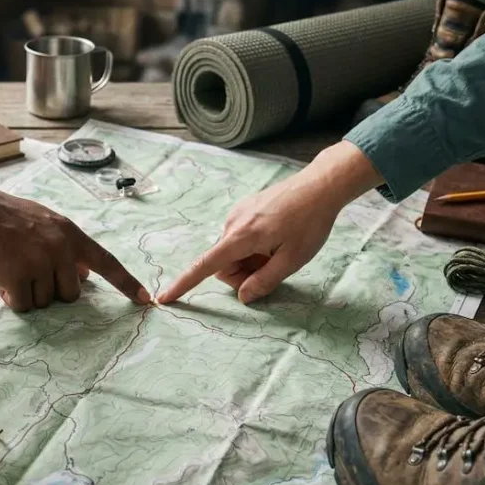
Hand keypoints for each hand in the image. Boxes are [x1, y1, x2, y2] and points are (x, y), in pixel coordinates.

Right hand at [0, 186, 149, 311]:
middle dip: (50, 292)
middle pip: (70, 295)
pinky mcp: (17, 276)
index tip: (145, 300)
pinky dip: (11, 299)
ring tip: (8, 268)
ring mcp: (39, 262)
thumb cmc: (0, 215)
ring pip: (44, 302)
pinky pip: (24, 306)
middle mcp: (60, 248)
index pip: (105, 261)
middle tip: (26, 272)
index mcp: (69, 233)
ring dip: (26, 294)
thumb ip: (63, 247)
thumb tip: (83, 276)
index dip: (126, 283)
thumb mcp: (41, 223)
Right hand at [157, 141, 383, 304]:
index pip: (205, 266)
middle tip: (271, 272)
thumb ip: (265, 281)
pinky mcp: (244, 210)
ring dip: (249, 262)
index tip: (164, 298)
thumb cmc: (309, 223)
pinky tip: (276, 239)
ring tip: (277, 253)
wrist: (320, 186)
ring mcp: (237, 215)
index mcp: (241, 237)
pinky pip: (238, 239)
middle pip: (222, 264)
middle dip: (241, 275)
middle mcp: (232, 224)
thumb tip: (243, 297)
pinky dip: (252, 248)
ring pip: (232, 252)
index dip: (184, 284)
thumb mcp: (293, 259)